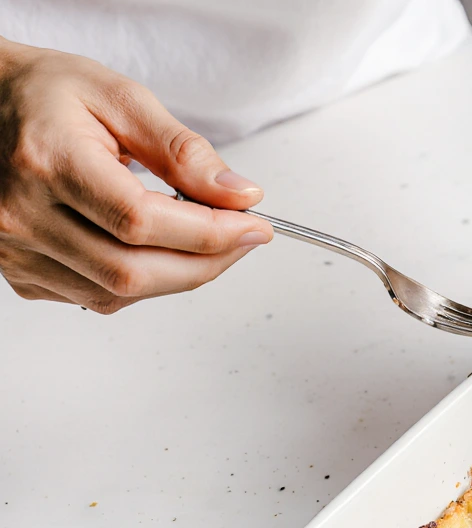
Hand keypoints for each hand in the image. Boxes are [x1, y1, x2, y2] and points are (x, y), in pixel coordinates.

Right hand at [0, 38, 271, 312]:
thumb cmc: (45, 93)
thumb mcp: (120, 98)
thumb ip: (183, 150)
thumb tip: (239, 194)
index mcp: (46, 161)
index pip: (140, 220)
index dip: (209, 231)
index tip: (254, 224)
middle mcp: (21, 214)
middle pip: (132, 270)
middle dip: (207, 262)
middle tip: (244, 239)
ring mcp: (14, 250)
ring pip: (118, 293)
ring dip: (179, 275)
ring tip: (206, 239)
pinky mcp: (18, 272)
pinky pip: (96, 296)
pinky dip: (142, 283)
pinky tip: (156, 250)